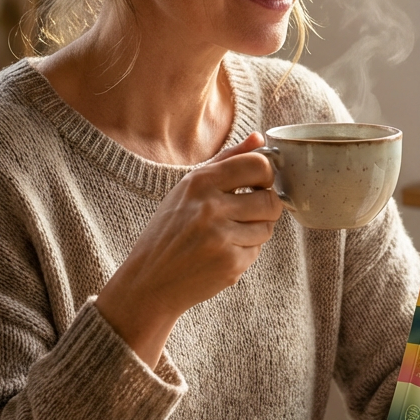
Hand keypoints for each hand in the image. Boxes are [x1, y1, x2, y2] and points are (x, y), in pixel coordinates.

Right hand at [95, 132, 281, 366]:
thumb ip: (227, 160)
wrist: (149, 281)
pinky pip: (257, 251)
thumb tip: (259, 137)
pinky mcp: (230, 264)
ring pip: (267, 227)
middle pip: (270, 200)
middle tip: (250, 212)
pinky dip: (245, 252)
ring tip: (230, 234)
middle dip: (267, 207)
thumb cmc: (169, 231)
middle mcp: (210, 207)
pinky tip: (222, 253)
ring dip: (256, 231)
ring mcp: (221, 237)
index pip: (258, 165)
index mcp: (200, 182)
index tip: (259, 184)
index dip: (266, 175)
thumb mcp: (188, 188)